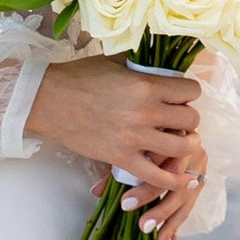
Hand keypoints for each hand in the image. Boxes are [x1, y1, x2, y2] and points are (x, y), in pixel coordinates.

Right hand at [23, 57, 206, 239]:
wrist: (48, 100)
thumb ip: (142, 64)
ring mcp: (135, 138)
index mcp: (146, 85)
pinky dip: (172, 180)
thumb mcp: (115, 61)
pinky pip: (157, 176)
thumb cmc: (79, 77)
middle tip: (177, 119)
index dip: (188, 93)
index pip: (190, 90)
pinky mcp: (121, 159)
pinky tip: (179, 178)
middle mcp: (146, 112)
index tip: (180, 96)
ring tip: (181, 142)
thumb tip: (161, 59)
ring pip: (182, 148)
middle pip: (191, 119)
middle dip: (188, 118)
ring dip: (186, 145)